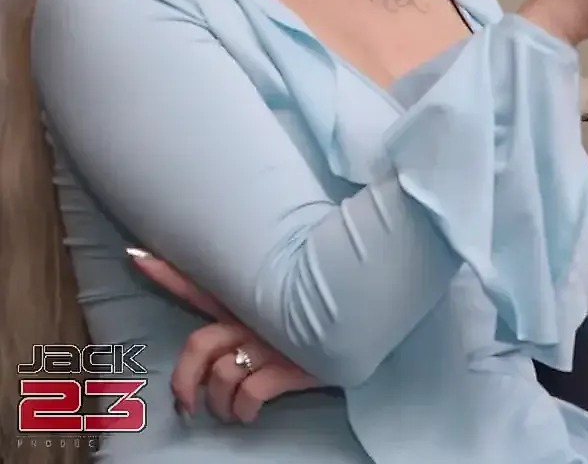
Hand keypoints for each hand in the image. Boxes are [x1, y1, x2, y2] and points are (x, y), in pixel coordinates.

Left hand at [126, 249, 318, 423]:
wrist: (372, 318)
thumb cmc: (334, 311)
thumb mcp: (297, 300)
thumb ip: (272, 299)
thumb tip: (252, 311)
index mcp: (255, 300)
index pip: (203, 285)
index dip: (169, 273)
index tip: (135, 255)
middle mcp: (258, 319)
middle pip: (200, 345)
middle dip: (185, 380)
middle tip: (187, 404)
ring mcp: (274, 342)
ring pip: (222, 375)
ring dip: (220, 402)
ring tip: (231, 411)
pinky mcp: (291, 366)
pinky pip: (251, 393)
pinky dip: (244, 409)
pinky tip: (250, 413)